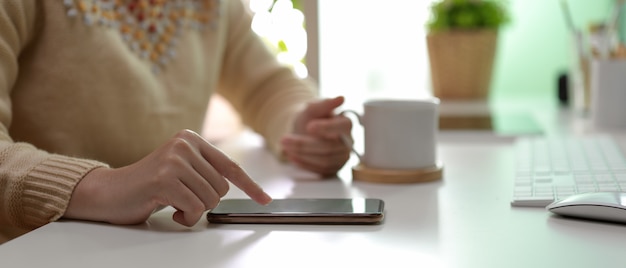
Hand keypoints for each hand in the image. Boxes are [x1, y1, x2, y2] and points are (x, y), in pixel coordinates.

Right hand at [64, 129, 271, 226]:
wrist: (109, 191)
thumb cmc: (148, 185)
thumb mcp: (181, 169)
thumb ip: (204, 171)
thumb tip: (236, 185)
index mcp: (191, 139)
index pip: (230, 166)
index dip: (250, 185)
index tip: (264, 199)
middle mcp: (184, 144)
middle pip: (221, 188)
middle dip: (206, 202)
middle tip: (183, 199)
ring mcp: (174, 160)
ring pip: (210, 199)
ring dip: (194, 210)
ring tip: (174, 203)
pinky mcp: (165, 179)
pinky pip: (195, 208)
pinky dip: (186, 217)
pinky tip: (170, 210)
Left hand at [280, 96, 351, 175]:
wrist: (304, 133)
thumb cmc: (310, 119)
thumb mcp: (312, 108)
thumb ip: (324, 104)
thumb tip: (340, 99)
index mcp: (346, 124)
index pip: (341, 127)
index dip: (326, 128)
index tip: (309, 126)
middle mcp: (348, 142)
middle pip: (330, 147)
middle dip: (305, 144)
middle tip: (285, 139)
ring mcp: (342, 157)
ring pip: (324, 161)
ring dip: (302, 154)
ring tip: (286, 147)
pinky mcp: (333, 169)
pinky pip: (320, 170)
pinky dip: (304, 163)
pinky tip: (292, 156)